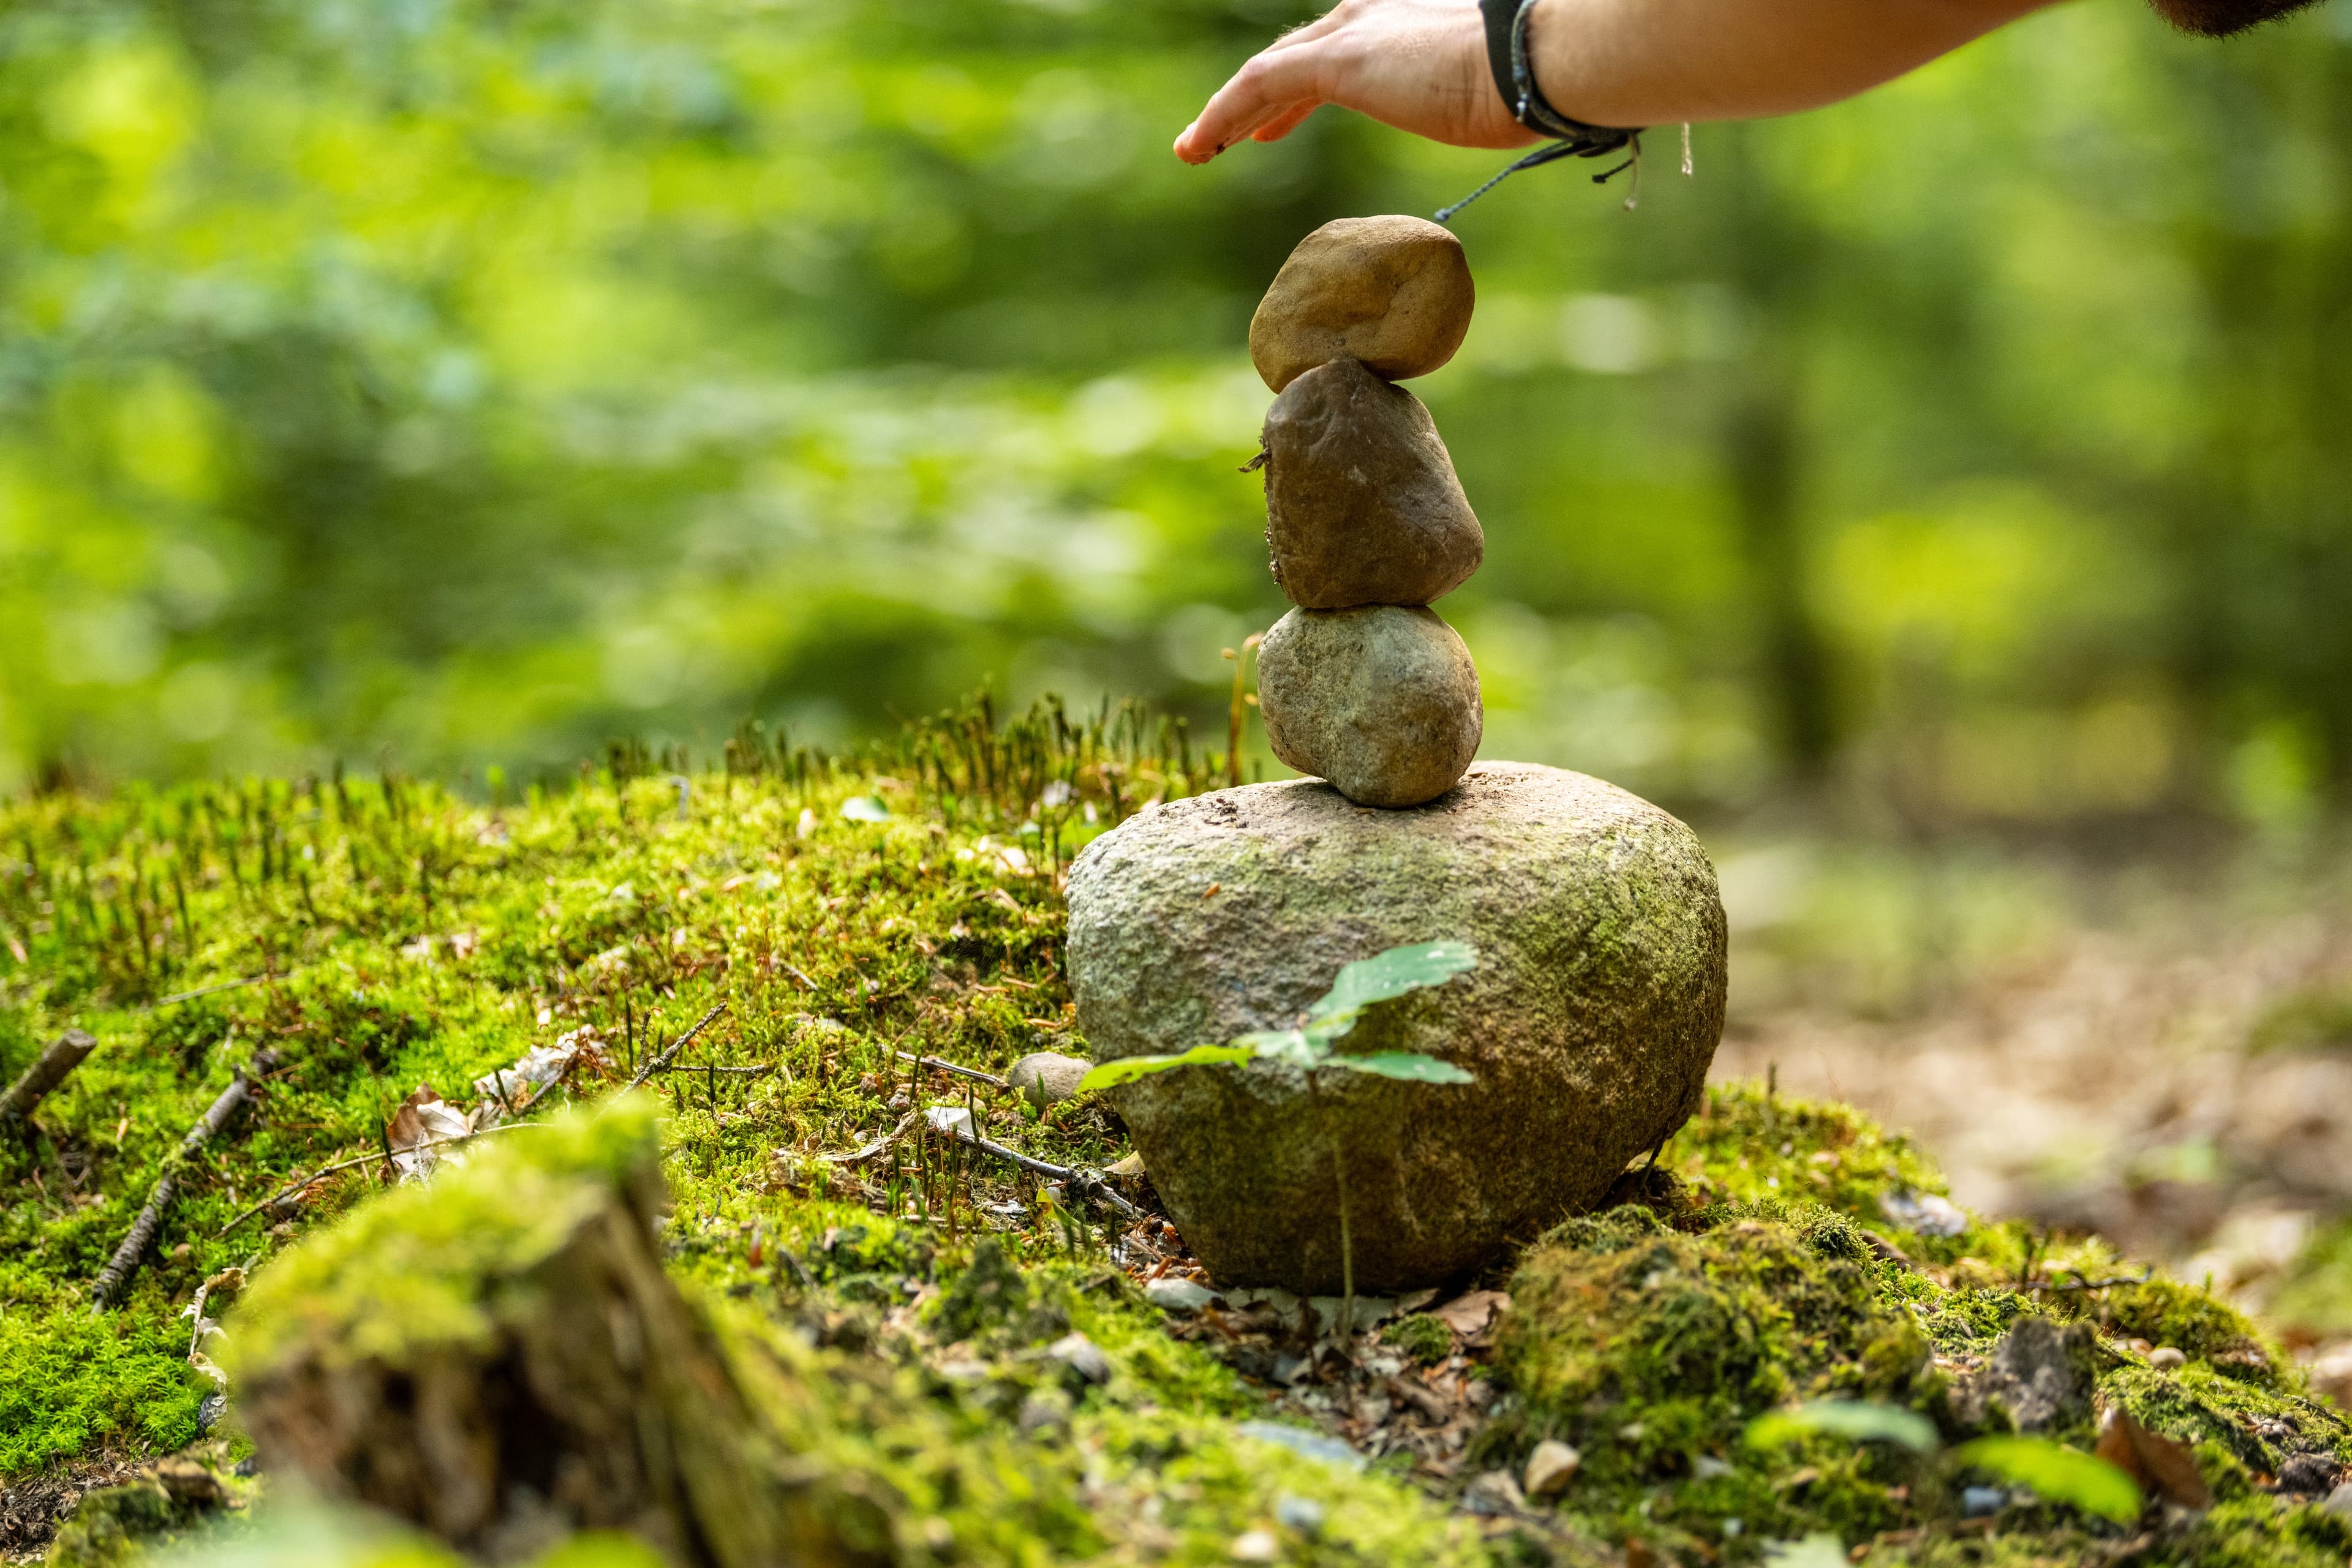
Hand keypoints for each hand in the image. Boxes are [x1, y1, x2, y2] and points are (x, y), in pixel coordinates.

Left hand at [1173, 0, 1537, 165]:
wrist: (1537, 62)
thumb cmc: (1534, 86)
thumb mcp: (1495, 95)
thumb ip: (1477, 103)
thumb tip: (1509, 123)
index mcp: (1404, 21)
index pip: (1334, 48)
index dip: (1296, 91)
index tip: (1273, 126)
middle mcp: (1371, 15)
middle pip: (1294, 58)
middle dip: (1257, 101)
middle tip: (1228, 137)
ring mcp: (1351, 33)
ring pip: (1266, 74)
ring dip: (1225, 113)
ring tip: (1193, 150)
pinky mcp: (1336, 60)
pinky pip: (1258, 86)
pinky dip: (1220, 115)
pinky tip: (1198, 146)